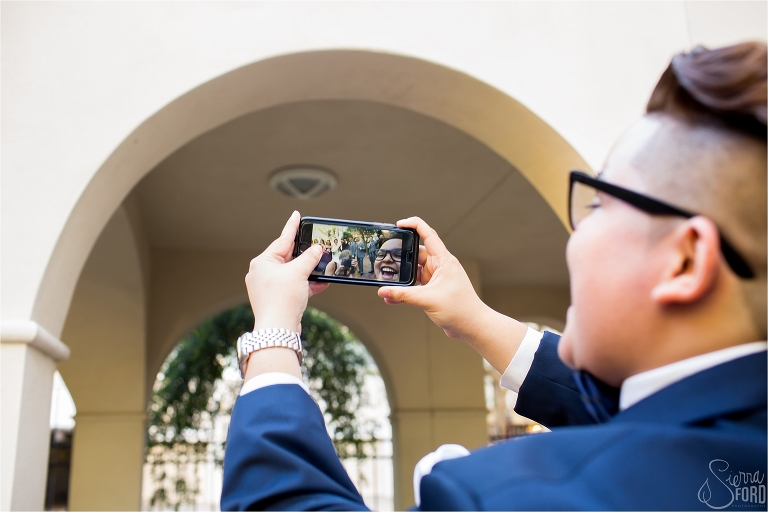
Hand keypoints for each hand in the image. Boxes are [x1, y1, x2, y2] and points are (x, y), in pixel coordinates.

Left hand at [245, 211, 328, 332]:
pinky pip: (294, 286)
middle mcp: (262, 273)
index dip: (292, 227)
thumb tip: (317, 249)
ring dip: (308, 270)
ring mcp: (269, 287)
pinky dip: (306, 284)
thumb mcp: (298, 272)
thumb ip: (310, 258)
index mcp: (262, 262)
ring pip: (292, 273)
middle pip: (288, 257)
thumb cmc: (282, 299)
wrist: (278, 329)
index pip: (282, 240)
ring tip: (323, 265)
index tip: (297, 215)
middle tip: (316, 243)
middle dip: (305, 254)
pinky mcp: (277, 299)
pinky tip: (321, 283)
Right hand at [377, 217, 486, 339]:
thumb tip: (384, 292)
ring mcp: (437, 279)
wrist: (473, 327)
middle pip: (417, 254)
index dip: (414, 225)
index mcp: (444, 261)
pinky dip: (406, 290)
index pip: (428, 235)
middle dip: (402, 256)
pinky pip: (416, 286)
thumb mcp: (428, 299)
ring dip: (403, 277)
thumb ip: (403, 295)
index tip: (399, 224)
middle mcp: (441, 266)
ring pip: (415, 271)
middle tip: (386, 258)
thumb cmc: (461, 309)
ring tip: (388, 281)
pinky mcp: (434, 290)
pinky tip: (392, 298)